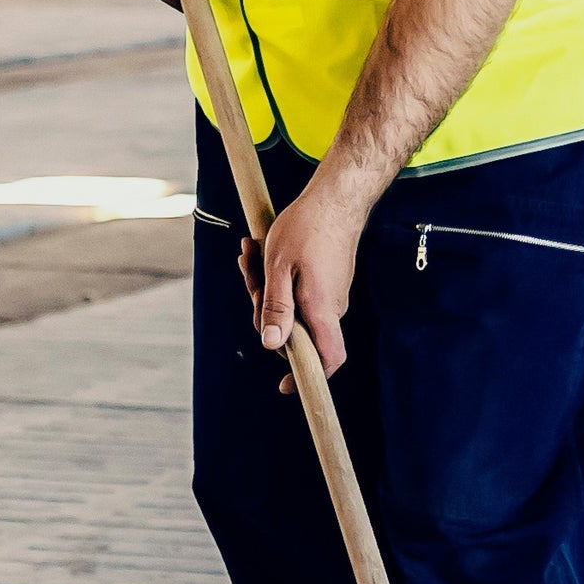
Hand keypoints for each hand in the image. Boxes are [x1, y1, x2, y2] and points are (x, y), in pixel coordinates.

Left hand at [249, 168, 369, 377]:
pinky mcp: (327, 282)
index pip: (326, 359)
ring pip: (291, 306)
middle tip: (247, 267)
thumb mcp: (278, 267)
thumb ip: (276, 308)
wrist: (336, 197)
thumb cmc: (306, 227)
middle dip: (262, 306)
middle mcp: (331, 307)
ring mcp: (330, 295)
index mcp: (321, 309)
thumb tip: (272, 345)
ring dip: (265, 286)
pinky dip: (277, 277)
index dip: (307, 377)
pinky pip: (297, 291)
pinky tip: (262, 250)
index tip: (285, 386)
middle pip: (294, 329)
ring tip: (250, 251)